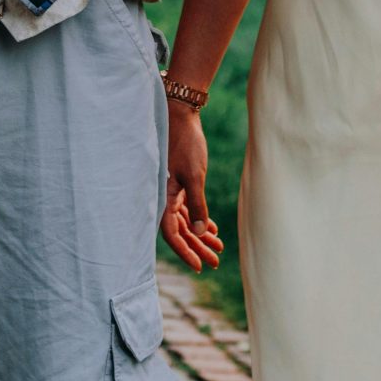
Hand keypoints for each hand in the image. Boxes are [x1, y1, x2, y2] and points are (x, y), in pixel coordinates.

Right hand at [159, 106, 224, 271]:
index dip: (185, 251)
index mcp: (162, 197)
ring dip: (200, 234)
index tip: (200, 266)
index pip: (172, 234)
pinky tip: (211, 228)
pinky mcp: (177, 182)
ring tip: (218, 247)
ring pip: (185, 220)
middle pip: (180, 230)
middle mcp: (163, 196)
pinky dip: (199, 218)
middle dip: (197, 247)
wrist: (180, 114)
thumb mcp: (194, 175)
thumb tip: (199, 232)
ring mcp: (170, 190)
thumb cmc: (184, 143)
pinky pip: (187, 208)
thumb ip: (197, 204)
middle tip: (214, 262)